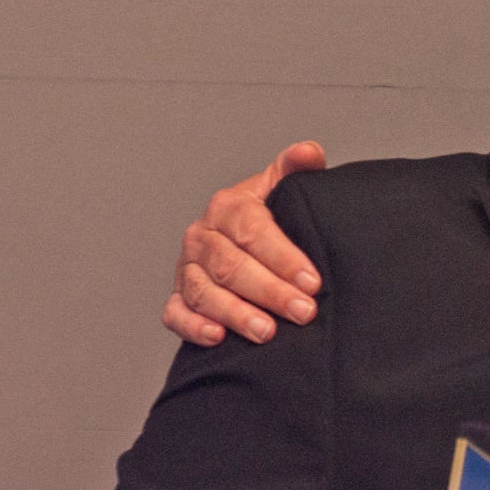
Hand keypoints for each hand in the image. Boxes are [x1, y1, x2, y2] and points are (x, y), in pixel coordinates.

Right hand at [164, 141, 327, 345]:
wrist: (248, 245)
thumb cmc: (272, 220)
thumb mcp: (284, 191)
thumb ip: (295, 171)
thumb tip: (310, 152)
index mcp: (228, 207)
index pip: (253, 231)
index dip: (283, 257)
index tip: (313, 281)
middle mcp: (202, 236)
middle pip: (230, 265)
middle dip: (269, 291)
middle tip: (303, 311)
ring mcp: (187, 268)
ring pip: (203, 291)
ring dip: (235, 313)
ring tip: (267, 332)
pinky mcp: (178, 298)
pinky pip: (176, 313)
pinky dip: (193, 326)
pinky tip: (218, 338)